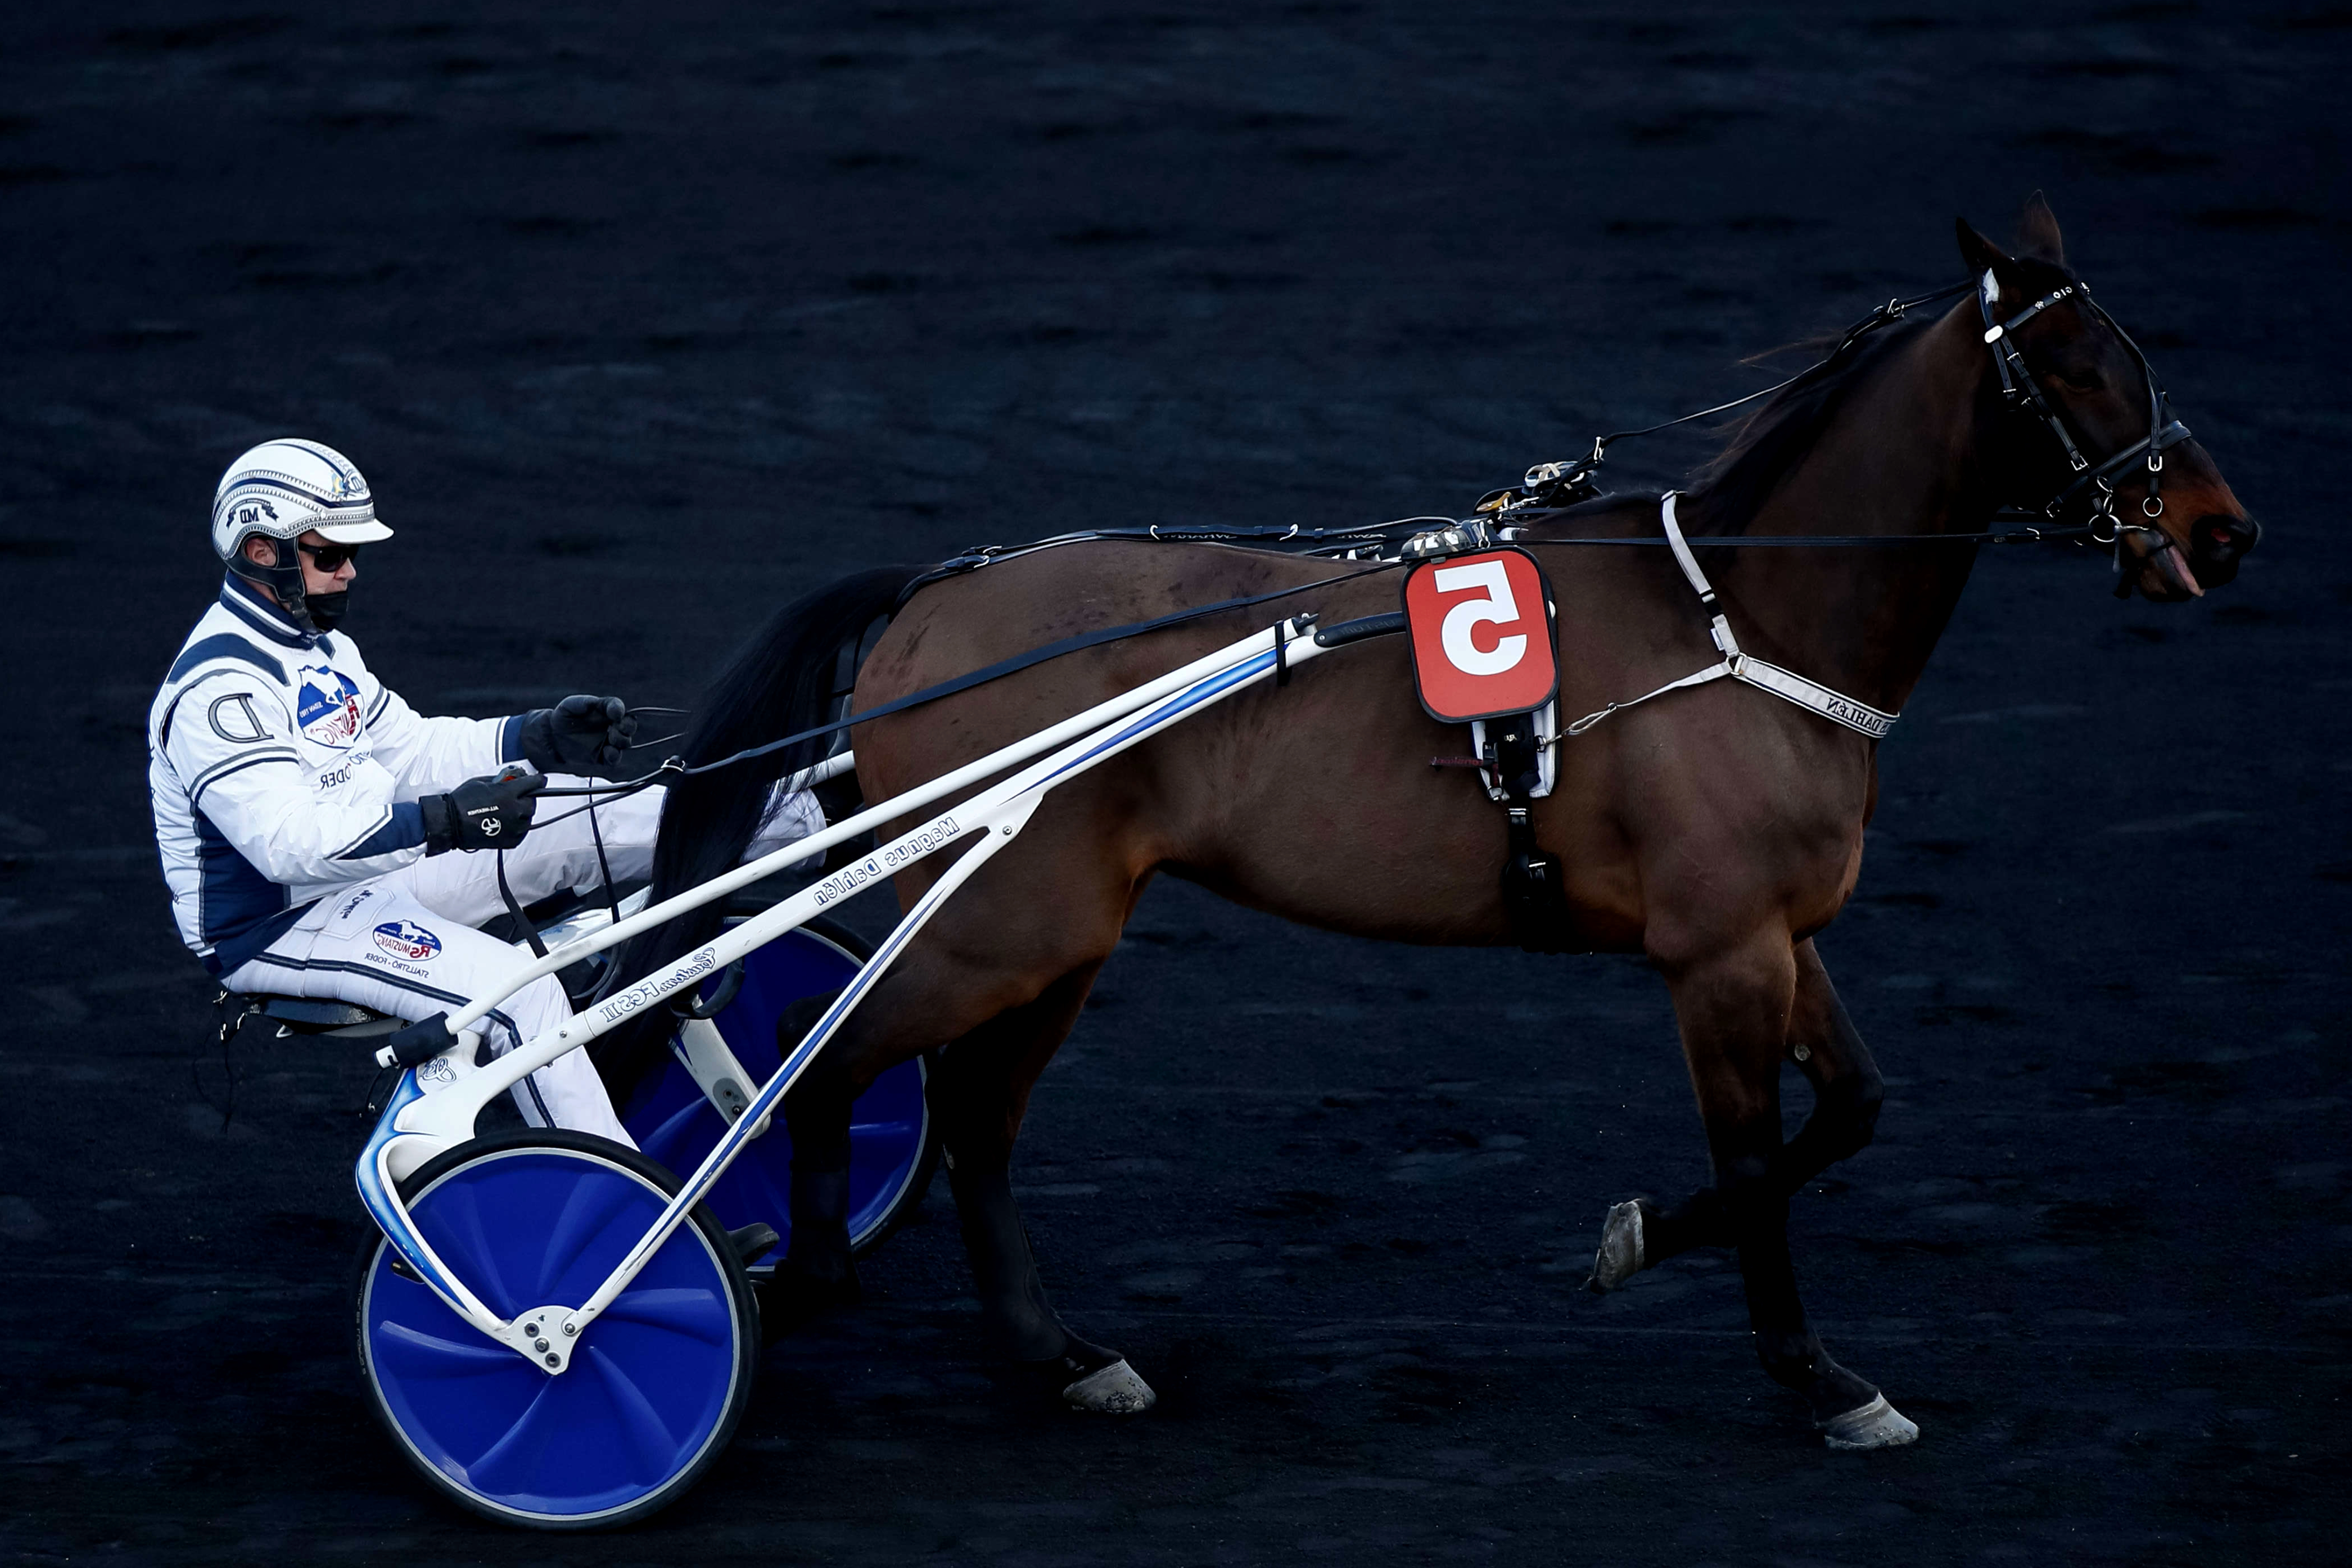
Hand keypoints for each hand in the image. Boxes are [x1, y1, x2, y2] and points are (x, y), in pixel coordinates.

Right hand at [422, 766, 545, 854]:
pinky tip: (507, 822)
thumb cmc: (461, 803)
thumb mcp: (482, 782)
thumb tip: (513, 780)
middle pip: (532, 803)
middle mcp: (514, 811)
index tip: (541, 780)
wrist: (450, 823)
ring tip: (507, 811)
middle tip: (516, 797)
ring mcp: (513, 828)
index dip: (538, 780)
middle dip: (526, 798)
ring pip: (528, 818)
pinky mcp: (510, 841)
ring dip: (522, 813)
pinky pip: (522, 832)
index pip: (533, 784)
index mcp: (508, 794)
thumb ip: (502, 780)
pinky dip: (518, 827)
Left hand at [521, 694, 637, 777]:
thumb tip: (601, 704)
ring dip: (622, 741)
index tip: (615, 714)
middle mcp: (610, 726)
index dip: (619, 710)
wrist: (551, 737)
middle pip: (629, 726)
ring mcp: (608, 742)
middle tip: (617, 727)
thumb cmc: (563, 717)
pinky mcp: (602, 757)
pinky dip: (615, 756)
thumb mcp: (571, 705)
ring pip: (625, 742)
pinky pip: (614, 759)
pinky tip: (609, 752)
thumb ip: (586, 702)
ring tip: (611, 739)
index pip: (618, 707)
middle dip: (627, 727)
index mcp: (605, 710)